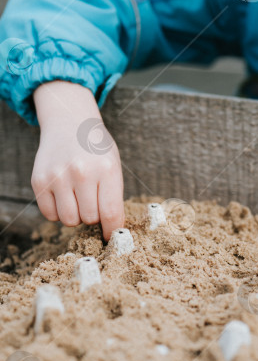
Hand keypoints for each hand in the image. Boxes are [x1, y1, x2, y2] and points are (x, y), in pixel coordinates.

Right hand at [31, 81, 124, 240]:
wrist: (69, 123)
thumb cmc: (96, 149)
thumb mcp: (113, 165)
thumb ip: (114, 196)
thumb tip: (113, 230)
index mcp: (106, 169)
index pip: (111, 213)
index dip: (112, 230)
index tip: (112, 237)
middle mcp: (81, 172)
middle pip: (89, 218)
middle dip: (94, 215)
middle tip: (93, 199)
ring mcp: (58, 176)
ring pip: (69, 220)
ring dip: (75, 214)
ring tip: (78, 196)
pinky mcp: (39, 180)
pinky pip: (50, 215)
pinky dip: (58, 211)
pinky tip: (63, 195)